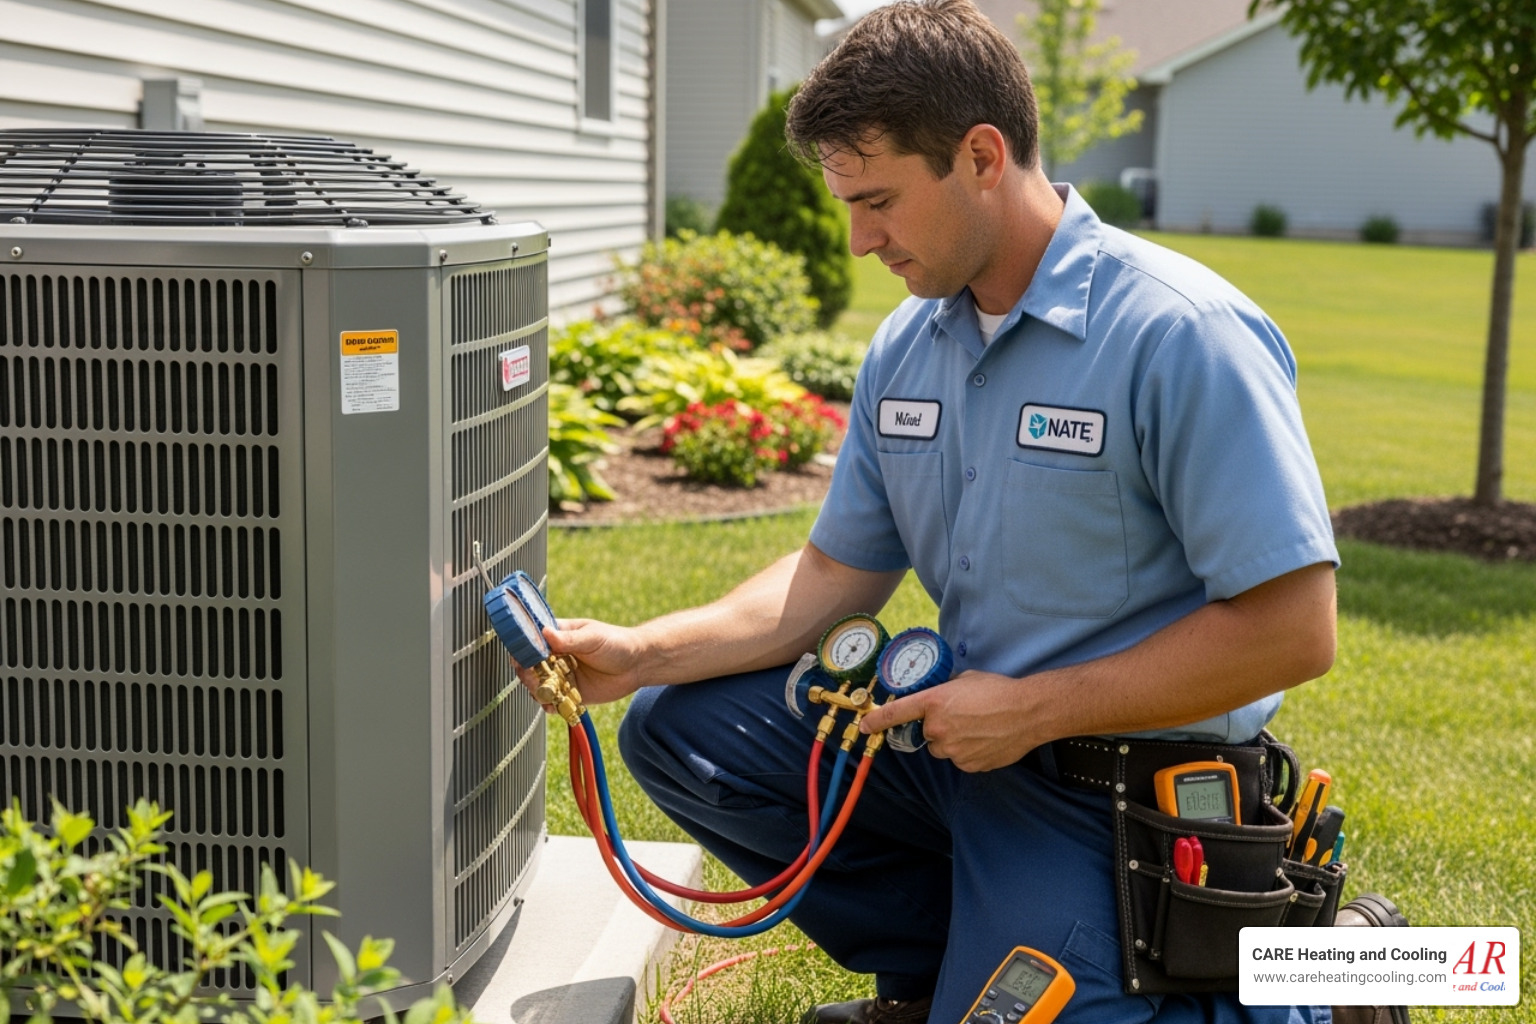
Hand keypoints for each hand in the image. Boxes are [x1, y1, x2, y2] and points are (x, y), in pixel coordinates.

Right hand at [510, 618, 646, 708]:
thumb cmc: (616, 643)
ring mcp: (561, 675)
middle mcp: (556, 655)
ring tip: (546, 691)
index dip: (523, 648)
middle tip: (534, 677)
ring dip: (537, 690)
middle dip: (527, 673)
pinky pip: (551, 701)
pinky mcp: (569, 693)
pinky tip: (554, 704)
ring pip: (537, 685)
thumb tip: (545, 633)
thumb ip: (569, 639)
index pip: (532, 639)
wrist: (637, 665)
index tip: (521, 656)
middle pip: (529, 665)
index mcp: (558, 635)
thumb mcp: (593, 638)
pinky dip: (549, 705)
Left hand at [859, 670, 1042, 772]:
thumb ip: (945, 689)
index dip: (877, 720)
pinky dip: (969, 752)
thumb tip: (939, 694)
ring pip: (943, 748)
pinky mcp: (968, 764)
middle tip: (963, 717)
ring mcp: (953, 749)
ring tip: (978, 728)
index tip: (865, 725)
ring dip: (954, 741)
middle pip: (927, 734)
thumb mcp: (966, 680)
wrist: (1028, 712)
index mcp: (935, 702)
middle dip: (939, 727)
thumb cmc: (999, 691)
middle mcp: (938, 728)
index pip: (897, 713)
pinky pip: (960, 759)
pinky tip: (986, 739)